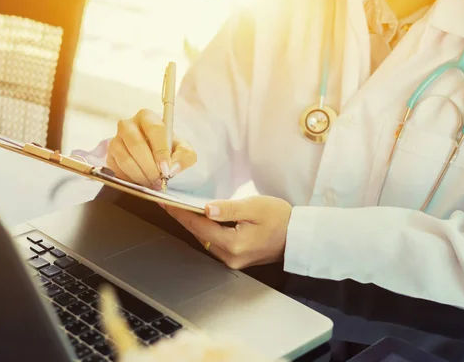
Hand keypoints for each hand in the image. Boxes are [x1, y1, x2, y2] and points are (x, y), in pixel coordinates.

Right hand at [107, 109, 196, 186]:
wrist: (154, 157)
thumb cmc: (168, 150)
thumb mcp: (182, 150)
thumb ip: (184, 156)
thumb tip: (172, 168)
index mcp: (147, 117)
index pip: (154, 129)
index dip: (161, 150)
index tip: (166, 169)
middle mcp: (128, 125)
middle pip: (136, 144)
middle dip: (149, 166)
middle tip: (158, 179)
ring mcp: (115, 139)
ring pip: (125, 159)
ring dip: (140, 175)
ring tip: (151, 183)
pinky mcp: (109, 155)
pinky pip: (117, 169)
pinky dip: (130, 179)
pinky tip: (140, 182)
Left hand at [163, 196, 292, 269]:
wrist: (297, 236)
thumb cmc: (280, 218)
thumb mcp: (254, 207)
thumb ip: (229, 209)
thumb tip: (206, 209)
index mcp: (233, 244)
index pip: (198, 225)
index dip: (180, 213)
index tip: (166, 203)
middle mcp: (229, 256)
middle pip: (199, 234)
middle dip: (184, 218)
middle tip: (169, 203)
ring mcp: (232, 260)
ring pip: (205, 239)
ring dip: (194, 224)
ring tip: (181, 208)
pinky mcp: (236, 259)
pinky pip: (214, 243)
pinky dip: (206, 230)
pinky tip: (202, 219)